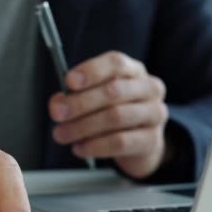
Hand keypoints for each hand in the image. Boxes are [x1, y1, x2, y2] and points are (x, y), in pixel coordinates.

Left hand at [49, 51, 168, 178]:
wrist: (141, 143)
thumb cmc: (115, 112)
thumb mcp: (97, 98)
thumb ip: (77, 96)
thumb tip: (58, 104)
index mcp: (134, 71)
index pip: (116, 63)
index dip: (91, 71)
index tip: (68, 81)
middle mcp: (149, 88)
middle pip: (114, 91)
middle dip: (80, 102)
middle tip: (57, 113)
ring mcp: (154, 114)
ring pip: (115, 117)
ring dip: (82, 127)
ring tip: (62, 134)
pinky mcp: (151, 140)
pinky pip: (120, 142)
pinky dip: (94, 146)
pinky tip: (79, 148)